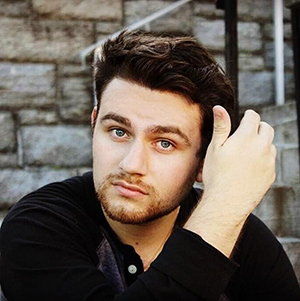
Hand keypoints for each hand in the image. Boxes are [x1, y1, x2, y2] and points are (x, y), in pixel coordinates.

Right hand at [185, 106, 275, 256]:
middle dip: (258, 127)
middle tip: (246, 134)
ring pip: (271, 144)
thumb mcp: (215, 148)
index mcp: (247, 137)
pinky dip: (263, 158)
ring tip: (247, 152)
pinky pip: (271, 161)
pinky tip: (250, 166)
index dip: (248, 115)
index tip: (244, 118)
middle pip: (266, 128)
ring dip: (262, 143)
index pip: (253, 117)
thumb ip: (221, 126)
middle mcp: (262, 147)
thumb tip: (219, 108)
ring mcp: (269, 161)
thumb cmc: (217, 175)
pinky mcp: (271, 174)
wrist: (227, 202)